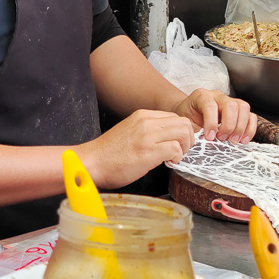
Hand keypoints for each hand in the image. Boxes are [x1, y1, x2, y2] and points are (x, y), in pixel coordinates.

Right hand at [78, 110, 195, 189]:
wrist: (91, 163)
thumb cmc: (108, 154)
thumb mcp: (130, 131)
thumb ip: (148, 130)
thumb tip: (166, 138)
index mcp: (143, 115)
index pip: (175, 117)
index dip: (180, 131)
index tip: (177, 143)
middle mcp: (147, 122)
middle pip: (184, 122)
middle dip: (188, 138)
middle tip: (181, 151)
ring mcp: (148, 136)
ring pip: (184, 132)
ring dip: (185, 147)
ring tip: (175, 157)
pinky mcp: (149, 151)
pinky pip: (176, 149)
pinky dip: (177, 158)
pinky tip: (168, 163)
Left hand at [171, 89, 256, 143]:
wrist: (189, 112)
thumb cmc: (187, 117)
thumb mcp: (185, 122)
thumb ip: (192, 129)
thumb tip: (203, 140)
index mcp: (201, 96)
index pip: (210, 105)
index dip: (211, 122)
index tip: (209, 137)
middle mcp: (217, 96)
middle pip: (231, 105)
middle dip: (229, 125)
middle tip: (222, 139)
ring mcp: (230, 101)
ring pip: (243, 107)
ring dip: (240, 127)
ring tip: (233, 141)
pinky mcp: (238, 110)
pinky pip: (251, 115)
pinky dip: (249, 129)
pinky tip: (242, 140)